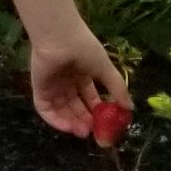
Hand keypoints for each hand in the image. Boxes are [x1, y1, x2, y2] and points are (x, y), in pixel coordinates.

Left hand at [27, 18, 126, 135]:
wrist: (60, 37)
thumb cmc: (85, 49)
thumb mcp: (106, 70)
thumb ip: (118, 89)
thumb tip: (130, 109)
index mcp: (83, 74)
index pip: (90, 98)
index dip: (97, 112)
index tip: (105, 125)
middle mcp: (68, 81)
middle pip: (76, 106)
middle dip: (85, 120)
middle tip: (93, 133)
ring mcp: (53, 85)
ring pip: (62, 110)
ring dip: (72, 122)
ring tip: (82, 131)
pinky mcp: (40, 88)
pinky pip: (46, 108)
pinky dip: (55, 120)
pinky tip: (68, 127)